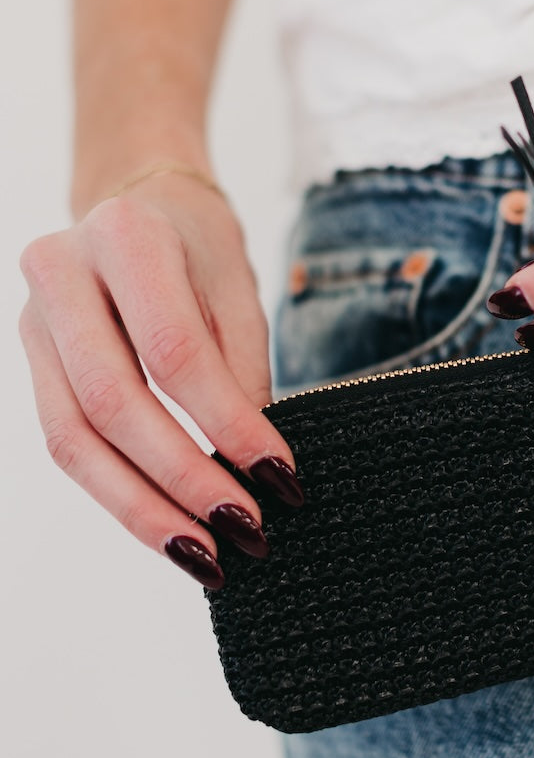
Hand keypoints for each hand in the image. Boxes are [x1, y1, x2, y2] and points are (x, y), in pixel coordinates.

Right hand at [19, 174, 302, 587]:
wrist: (133, 202)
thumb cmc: (197, 243)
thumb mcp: (238, 287)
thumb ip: (241, 368)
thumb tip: (256, 466)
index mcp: (127, 239)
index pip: (176, 352)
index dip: (228, 424)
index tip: (281, 476)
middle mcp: (61, 274)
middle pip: (115, 404)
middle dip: (184, 480)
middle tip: (246, 531)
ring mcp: (32, 320)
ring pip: (75, 438)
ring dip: (141, 508)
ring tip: (203, 555)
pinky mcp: (30, 359)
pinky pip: (67, 440)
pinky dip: (117, 492)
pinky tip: (164, 525)